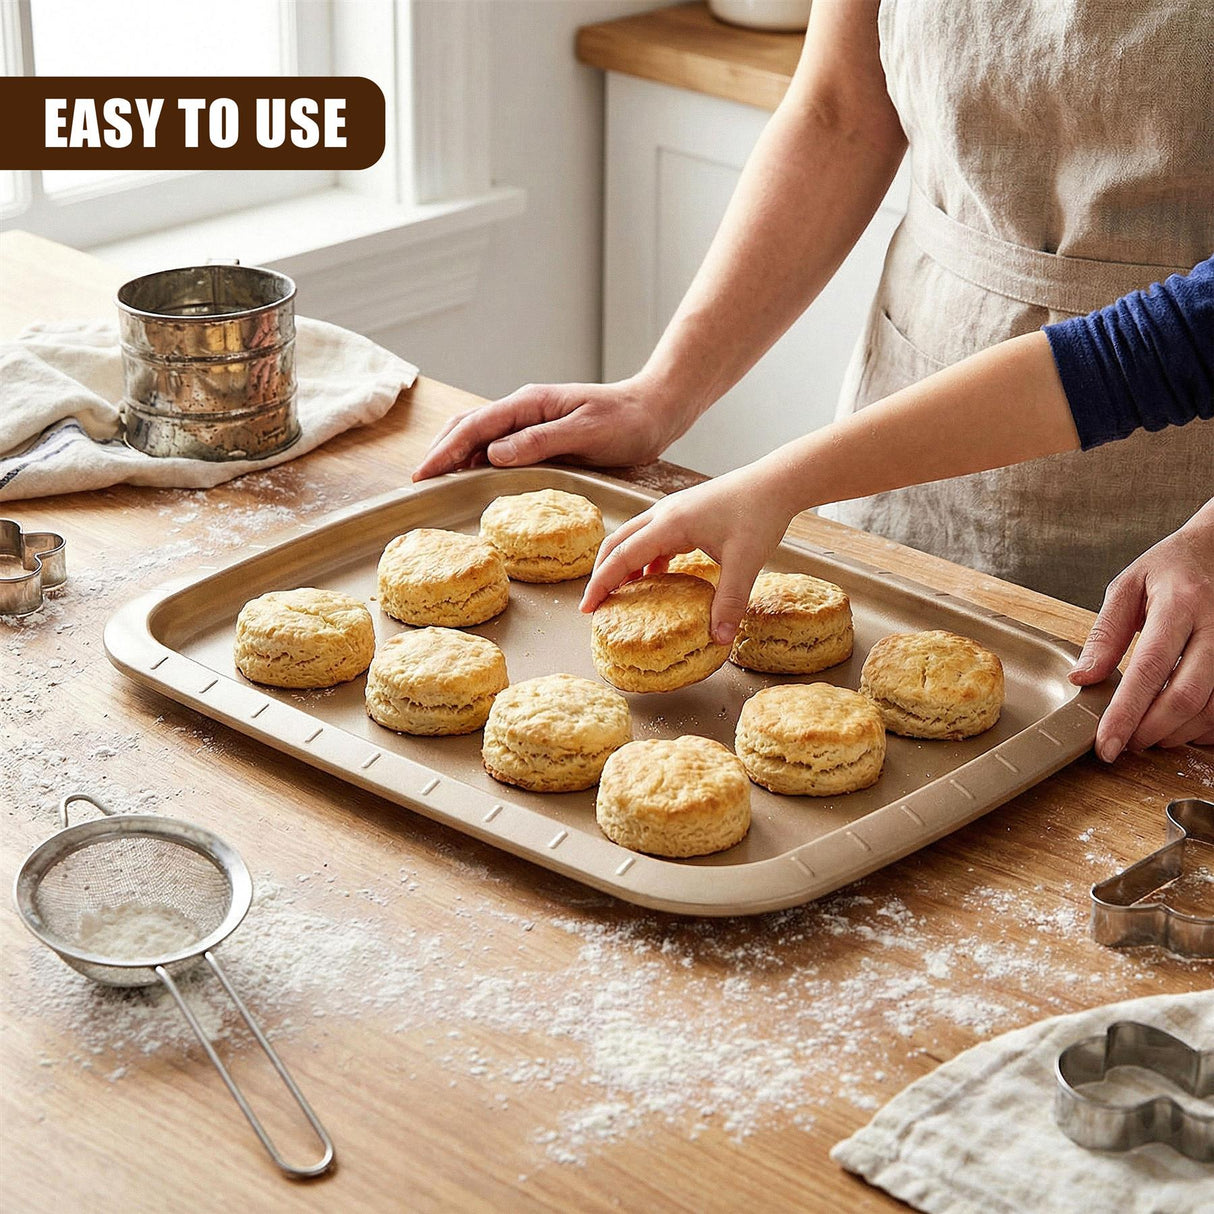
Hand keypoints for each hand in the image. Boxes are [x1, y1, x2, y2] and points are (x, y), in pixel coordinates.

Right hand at [411, 376, 689, 480]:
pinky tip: (473, 479)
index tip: (424, 474)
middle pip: (469, 427)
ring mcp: (531, 423)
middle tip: (420, 482)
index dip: (446, 451)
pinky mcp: (541, 438)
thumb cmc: (626, 422)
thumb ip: (540, 441)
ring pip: (481, 438)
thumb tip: (495, 454)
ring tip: (437, 483)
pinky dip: (480, 462)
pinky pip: (501, 449)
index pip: (476, 427)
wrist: (653, 413)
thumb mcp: (586, 432)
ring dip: (457, 457)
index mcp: (530, 403)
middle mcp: (525, 410)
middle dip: (441, 452)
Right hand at [579, 462, 798, 643]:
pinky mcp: (685, 513)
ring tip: (621, 594)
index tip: (587, 608)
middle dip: (602, 573)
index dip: (601, 584)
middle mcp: (664, 514)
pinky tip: (656, 578)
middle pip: (617, 543)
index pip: (622, 556)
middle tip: (595, 603)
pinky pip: (653, 537)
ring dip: (623, 564)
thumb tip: (719, 639)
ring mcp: (673, 511)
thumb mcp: (746, 562)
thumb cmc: (759, 514)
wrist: (776, 482)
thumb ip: (730, 601)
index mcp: (669, 524)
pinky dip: (646, 559)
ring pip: (633, 538)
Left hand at [1070, 498, 1213, 759]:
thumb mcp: (1128, 587)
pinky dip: (1206, 728)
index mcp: (1179, 604)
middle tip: (1126, 744)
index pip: (1149, 669)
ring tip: (1149, 735)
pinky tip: (1182, 726)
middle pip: (1187, 696)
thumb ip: (1105, 635)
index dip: (1126, 713)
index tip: (1105, 745)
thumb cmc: (1171, 568)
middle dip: (1151, 730)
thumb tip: (1082, 680)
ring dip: (1178, 734)